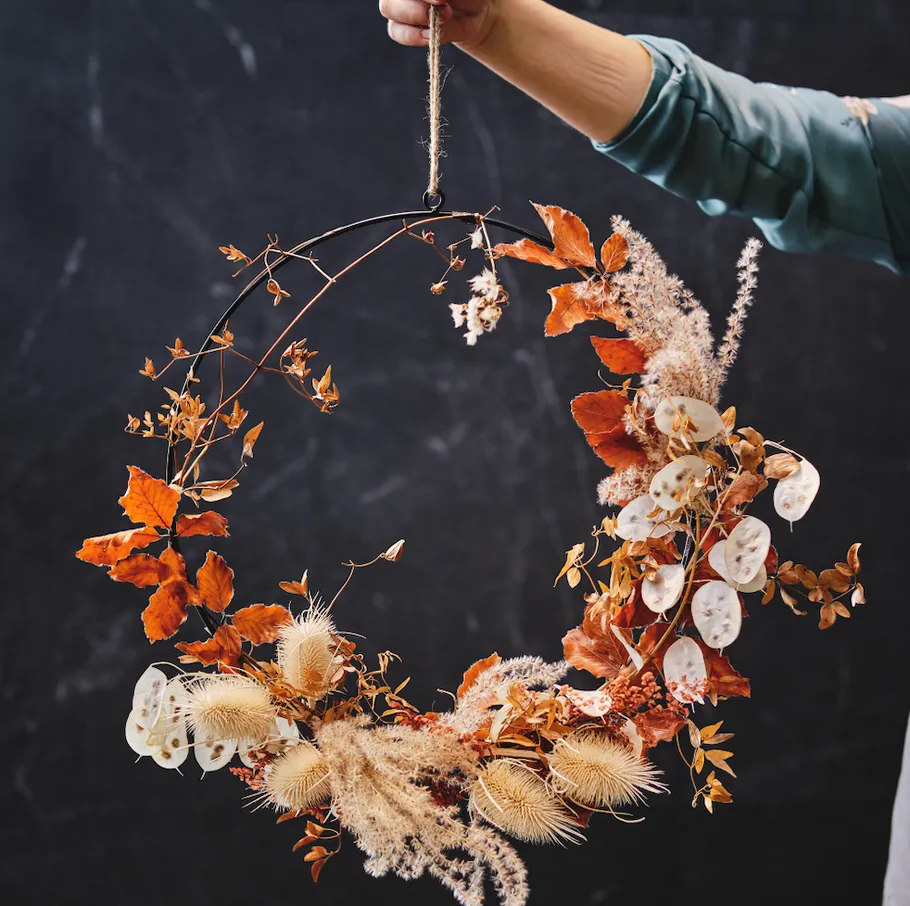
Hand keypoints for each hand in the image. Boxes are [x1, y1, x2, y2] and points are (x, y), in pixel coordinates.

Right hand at [379, 0, 497, 50]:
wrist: (476, 13)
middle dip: (415, 5)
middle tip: (444, 11)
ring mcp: (399, 2)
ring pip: (388, 7)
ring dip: (413, 18)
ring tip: (437, 25)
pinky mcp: (400, 24)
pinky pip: (395, 31)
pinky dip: (412, 36)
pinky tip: (430, 37)